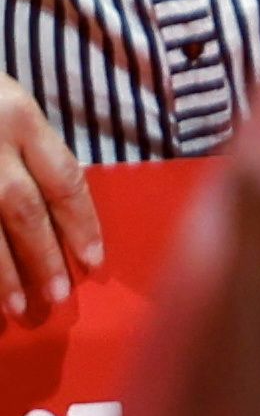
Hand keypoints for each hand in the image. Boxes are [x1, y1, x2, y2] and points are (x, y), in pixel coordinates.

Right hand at [0, 70, 97, 320]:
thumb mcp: (12, 106)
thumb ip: (33, 151)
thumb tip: (60, 211)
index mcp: (22, 118)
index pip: (63, 177)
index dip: (82, 223)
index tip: (95, 261)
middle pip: (23, 210)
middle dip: (44, 256)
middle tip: (60, 296)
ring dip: (2, 274)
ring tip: (19, 309)